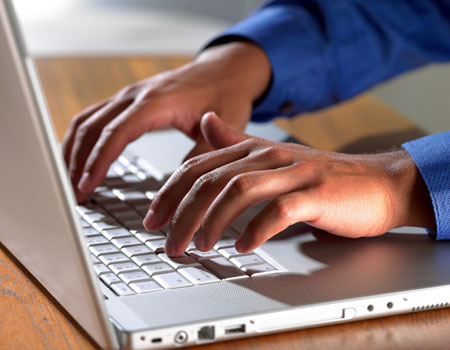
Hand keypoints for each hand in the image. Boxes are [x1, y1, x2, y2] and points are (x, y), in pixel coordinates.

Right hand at [62, 42, 270, 202]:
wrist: (224, 72)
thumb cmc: (226, 95)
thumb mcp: (225, 125)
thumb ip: (203, 153)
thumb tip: (183, 186)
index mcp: (158, 102)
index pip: (117, 133)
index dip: (99, 160)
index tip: (86, 185)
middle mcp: (137, 95)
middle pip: (92, 126)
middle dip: (77, 161)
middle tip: (72, 193)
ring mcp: (129, 95)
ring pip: (86, 120)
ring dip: (72, 149)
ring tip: (68, 180)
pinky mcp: (128, 99)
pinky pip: (93, 116)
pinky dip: (81, 137)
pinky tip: (78, 156)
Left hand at [144, 112, 435, 256]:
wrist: (378, 183)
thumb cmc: (322, 178)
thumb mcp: (274, 157)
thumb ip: (237, 142)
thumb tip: (207, 123)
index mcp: (255, 149)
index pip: (200, 167)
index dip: (171, 193)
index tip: (154, 219)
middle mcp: (270, 156)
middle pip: (212, 180)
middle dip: (183, 213)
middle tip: (170, 242)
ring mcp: (293, 173)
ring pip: (239, 192)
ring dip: (213, 222)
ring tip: (201, 246)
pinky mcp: (316, 194)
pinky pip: (280, 210)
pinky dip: (258, 230)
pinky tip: (245, 247)